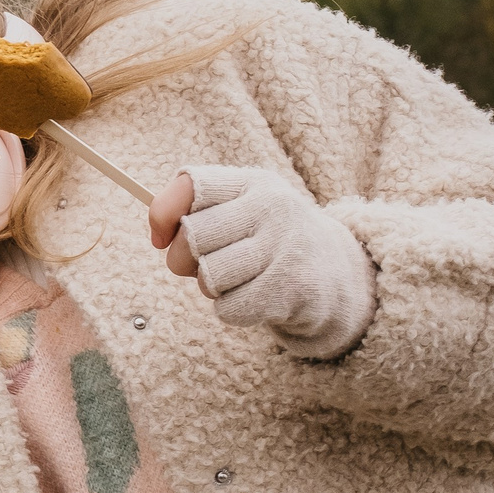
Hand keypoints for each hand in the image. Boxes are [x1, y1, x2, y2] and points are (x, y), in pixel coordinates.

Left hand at [149, 165, 374, 358]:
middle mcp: (273, 206)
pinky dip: (232, 311)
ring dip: (212, 288)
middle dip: (185, 261)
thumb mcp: (237, 210)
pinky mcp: (294, 287)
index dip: (162, 215)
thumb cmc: (264, 241)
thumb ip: (191, 212)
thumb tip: (159, 239)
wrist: (334, 273)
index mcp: (252, 182)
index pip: (190, 185)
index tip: (161, 237)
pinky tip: (256, 297)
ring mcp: (287, 245)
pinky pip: (229, 308)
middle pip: (192, 238)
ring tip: (238, 279)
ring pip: (209, 276)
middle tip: (207, 264)